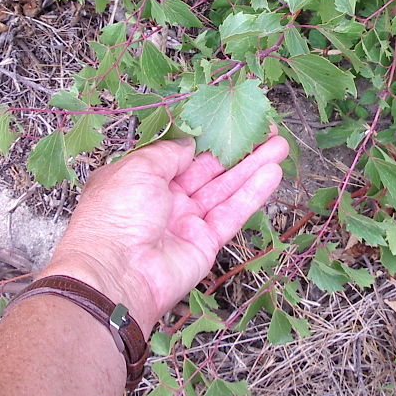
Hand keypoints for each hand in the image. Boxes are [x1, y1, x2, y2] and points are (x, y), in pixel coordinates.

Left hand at [38, 132, 288, 335]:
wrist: (116, 275)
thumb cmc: (115, 215)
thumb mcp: (138, 167)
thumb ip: (169, 152)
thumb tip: (190, 143)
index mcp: (142, 178)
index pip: (181, 153)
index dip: (208, 137)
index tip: (231, 120)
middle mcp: (165, 199)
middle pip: (208, 168)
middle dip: (237, 148)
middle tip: (266, 129)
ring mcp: (186, 221)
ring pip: (225, 188)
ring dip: (253, 166)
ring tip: (280, 144)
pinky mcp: (206, 243)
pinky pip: (232, 213)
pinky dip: (252, 194)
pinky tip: (273, 173)